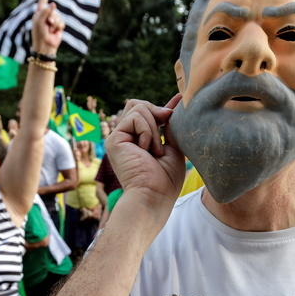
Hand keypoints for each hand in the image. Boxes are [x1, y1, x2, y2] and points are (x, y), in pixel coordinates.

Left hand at [31, 0, 64, 55]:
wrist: (46, 46)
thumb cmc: (40, 34)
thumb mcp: (40, 21)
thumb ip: (46, 11)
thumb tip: (54, 4)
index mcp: (39, 15)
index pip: (42, 4)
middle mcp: (46, 17)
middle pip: (53, 10)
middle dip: (51, 16)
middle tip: (48, 23)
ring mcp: (53, 22)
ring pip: (58, 16)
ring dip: (55, 23)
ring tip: (50, 30)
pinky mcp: (58, 27)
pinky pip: (62, 22)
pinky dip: (59, 27)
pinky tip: (55, 32)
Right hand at [107, 94, 184, 213]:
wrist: (154, 196)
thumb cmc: (166, 180)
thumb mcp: (173, 148)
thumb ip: (168, 127)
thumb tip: (172, 106)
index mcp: (139, 140)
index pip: (147, 113)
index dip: (162, 106)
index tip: (180, 99)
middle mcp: (127, 138)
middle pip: (138, 104)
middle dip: (156, 112)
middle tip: (164, 131)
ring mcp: (119, 138)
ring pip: (138, 107)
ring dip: (153, 128)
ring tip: (154, 151)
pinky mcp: (114, 139)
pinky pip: (135, 118)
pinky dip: (146, 131)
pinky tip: (145, 149)